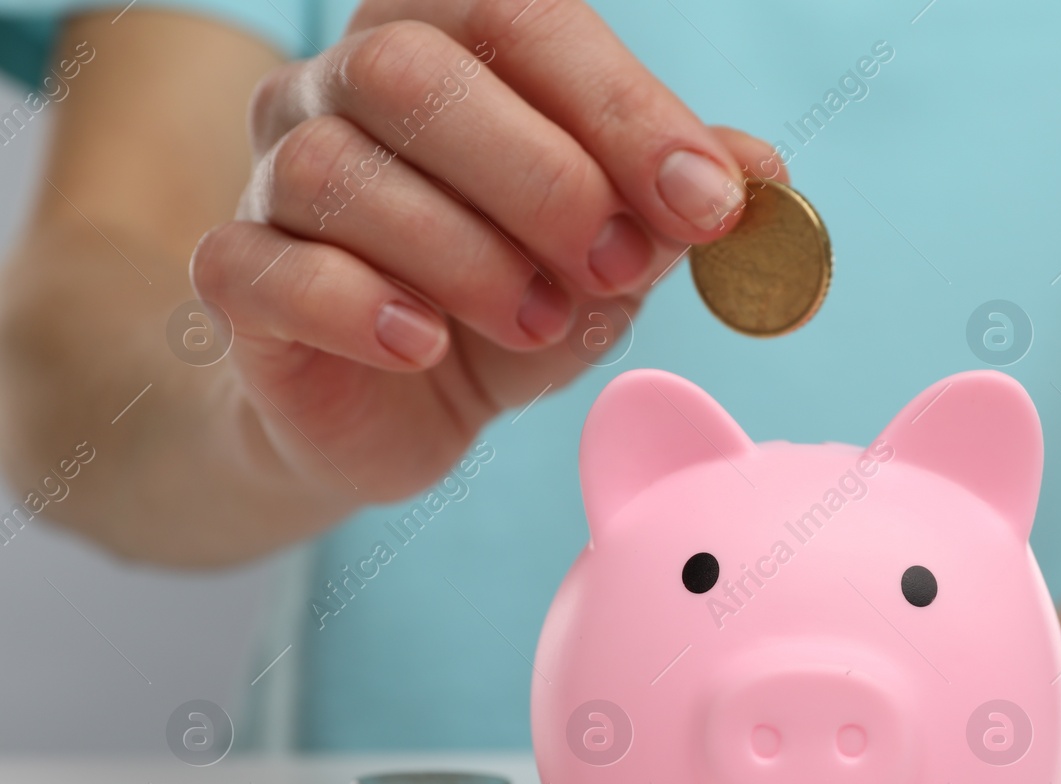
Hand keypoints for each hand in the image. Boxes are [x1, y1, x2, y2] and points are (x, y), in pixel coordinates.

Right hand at [191, 0, 781, 502]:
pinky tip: (423, 347)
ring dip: (466, 257)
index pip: (522, 19)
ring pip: (340, 173)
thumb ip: (673, 202)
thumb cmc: (512, 299)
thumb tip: (762, 170)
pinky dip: (357, 307)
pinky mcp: (235, 277)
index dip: (624, 108)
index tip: (711, 202)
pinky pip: (266, 268)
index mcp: (444, 42)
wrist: (401, 407)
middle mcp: (340, 85)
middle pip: (413, 75)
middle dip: (543, 179)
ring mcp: (271, 177)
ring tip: (540, 323)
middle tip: (620, 270)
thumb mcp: (611, 251)